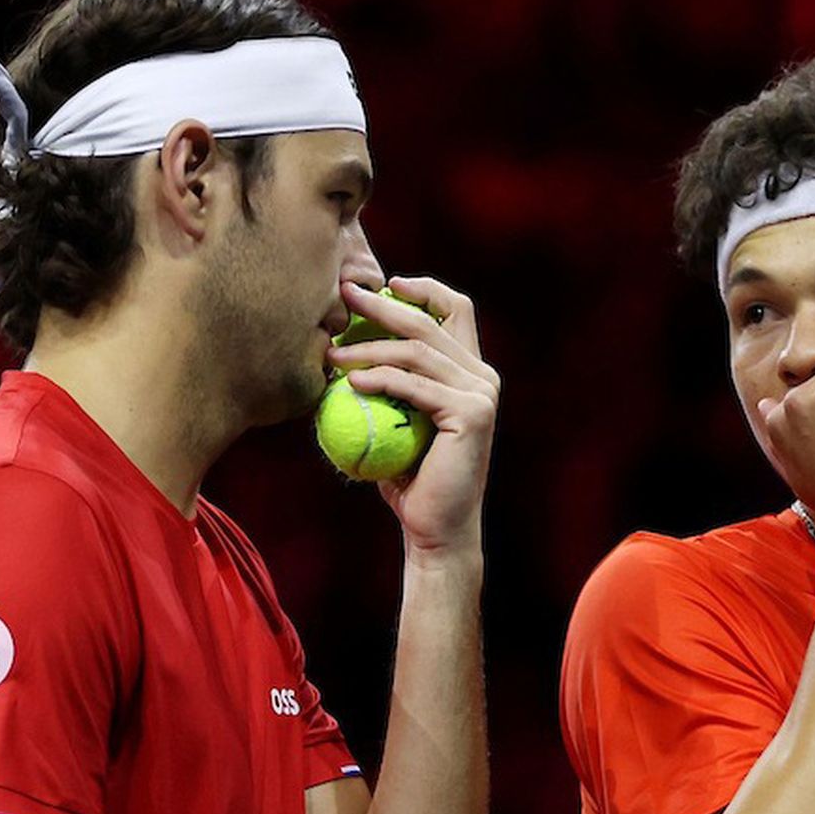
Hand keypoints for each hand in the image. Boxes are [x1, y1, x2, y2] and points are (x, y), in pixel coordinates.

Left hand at [327, 276, 499, 553]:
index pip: (456, 309)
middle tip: (343, 296)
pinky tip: (351, 381)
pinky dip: (381, 378)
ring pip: (419, 351)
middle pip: (431, 321)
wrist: (435, 528)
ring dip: (369, 347)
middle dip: (382, 305)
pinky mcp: (472, 415)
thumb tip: (341, 344)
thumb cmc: (409, 480)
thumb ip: (389, 383)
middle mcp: (482, 377)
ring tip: (332, 355)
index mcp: (471, 372)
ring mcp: (481, 394)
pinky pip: (417, 386)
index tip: (382, 285)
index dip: (422, 288)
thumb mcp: (397, 420)